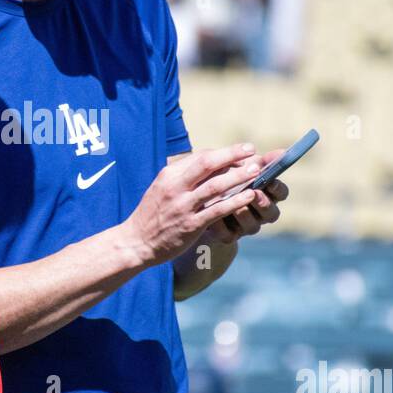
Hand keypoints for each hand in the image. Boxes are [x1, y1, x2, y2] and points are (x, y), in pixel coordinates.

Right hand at [123, 144, 264, 267]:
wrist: (136, 242)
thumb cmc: (152, 214)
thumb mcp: (162, 188)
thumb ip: (183, 176)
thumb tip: (209, 164)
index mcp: (169, 174)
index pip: (201, 156)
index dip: (224, 153)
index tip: (241, 152)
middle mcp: (175, 187)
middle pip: (208, 163)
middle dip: (232, 154)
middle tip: (252, 150)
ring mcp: (183, 206)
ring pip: (215, 185)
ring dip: (238, 176)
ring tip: (257, 171)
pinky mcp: (191, 225)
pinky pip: (217, 210)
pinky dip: (236, 201)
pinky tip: (250, 196)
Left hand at [204, 148, 288, 244]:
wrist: (201, 197)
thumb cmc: (228, 177)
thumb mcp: (242, 167)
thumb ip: (261, 161)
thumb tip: (283, 152)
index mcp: (269, 195)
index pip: (281, 193)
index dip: (277, 188)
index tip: (271, 181)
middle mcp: (261, 214)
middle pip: (271, 213)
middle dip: (263, 203)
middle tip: (254, 192)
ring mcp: (246, 227)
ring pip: (251, 226)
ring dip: (242, 213)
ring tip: (232, 202)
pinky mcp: (229, 237)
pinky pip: (228, 234)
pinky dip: (220, 223)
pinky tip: (212, 213)